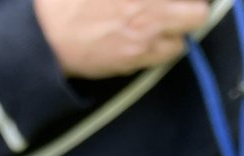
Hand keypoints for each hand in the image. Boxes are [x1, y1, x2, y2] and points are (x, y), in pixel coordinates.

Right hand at [34, 0, 211, 77]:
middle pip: (197, 14)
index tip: (189, 1)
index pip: (194, 3)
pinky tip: (143, 42)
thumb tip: (154, 4)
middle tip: (181, 8)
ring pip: (181, 42)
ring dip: (176, 34)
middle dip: (192, 11)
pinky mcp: (132, 61)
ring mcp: (143, 40)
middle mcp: (150, 13)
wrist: (46, 34)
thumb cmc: (71, 2)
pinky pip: (159, 59)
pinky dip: (157, 51)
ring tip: (161, 27)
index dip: (193, 0)